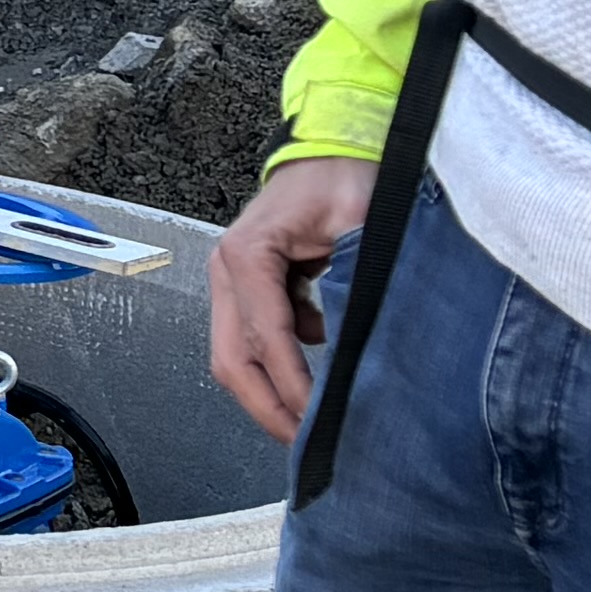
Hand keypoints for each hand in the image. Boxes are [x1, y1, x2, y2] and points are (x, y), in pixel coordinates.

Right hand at [207, 159, 374, 443]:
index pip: (267, 337)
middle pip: (232, 359)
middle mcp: (228, 270)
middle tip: (303, 443)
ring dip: (269, 393)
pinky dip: (280, 367)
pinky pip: (253, 341)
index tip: (319, 418)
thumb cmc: (342, 174)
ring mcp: (232, 281)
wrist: (331, 148)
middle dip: (266, 407)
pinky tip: (314, 377)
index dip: (293, 384)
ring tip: (310, 422)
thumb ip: (357, 277)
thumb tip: (361, 339)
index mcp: (249, 254)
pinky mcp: (247, 288)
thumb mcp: (362, 220)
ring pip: (236, 356)